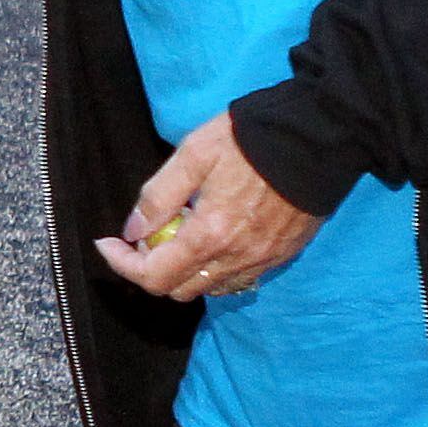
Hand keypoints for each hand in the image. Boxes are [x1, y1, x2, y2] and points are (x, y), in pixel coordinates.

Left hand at [95, 112, 322, 302]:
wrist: (318, 136)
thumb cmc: (252, 139)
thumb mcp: (194, 154)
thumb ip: (158, 196)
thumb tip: (132, 231)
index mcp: (210, 234)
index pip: (153, 276)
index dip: (122, 264)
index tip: (109, 244)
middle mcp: (237, 257)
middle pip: (178, 289)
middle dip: (152, 268)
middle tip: (150, 232)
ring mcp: (263, 260)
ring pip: (209, 289)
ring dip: (185, 272)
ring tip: (183, 233)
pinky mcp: (282, 255)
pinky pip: (240, 280)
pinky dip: (217, 271)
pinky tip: (215, 239)